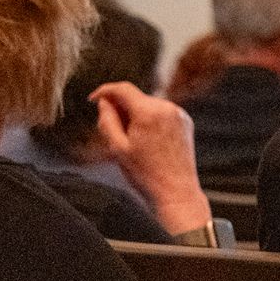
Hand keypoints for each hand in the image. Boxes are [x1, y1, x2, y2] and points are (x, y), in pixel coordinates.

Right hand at [90, 82, 212, 235]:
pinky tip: (149, 142)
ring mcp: (179, 114)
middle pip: (136, 97)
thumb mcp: (117, 148)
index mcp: (149, 112)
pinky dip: (151, 121)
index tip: (93, 99)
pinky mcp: (185, 122)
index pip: (123, 88)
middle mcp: (167, 108)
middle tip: (114, 132)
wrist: (176, 191)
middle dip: (121, 109)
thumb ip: (107, 120)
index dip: (105, 91)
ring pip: (148, 105)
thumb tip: (104, 102)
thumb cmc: (145, 174)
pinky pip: (162, 114)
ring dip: (136, 115)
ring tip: (134, 142)